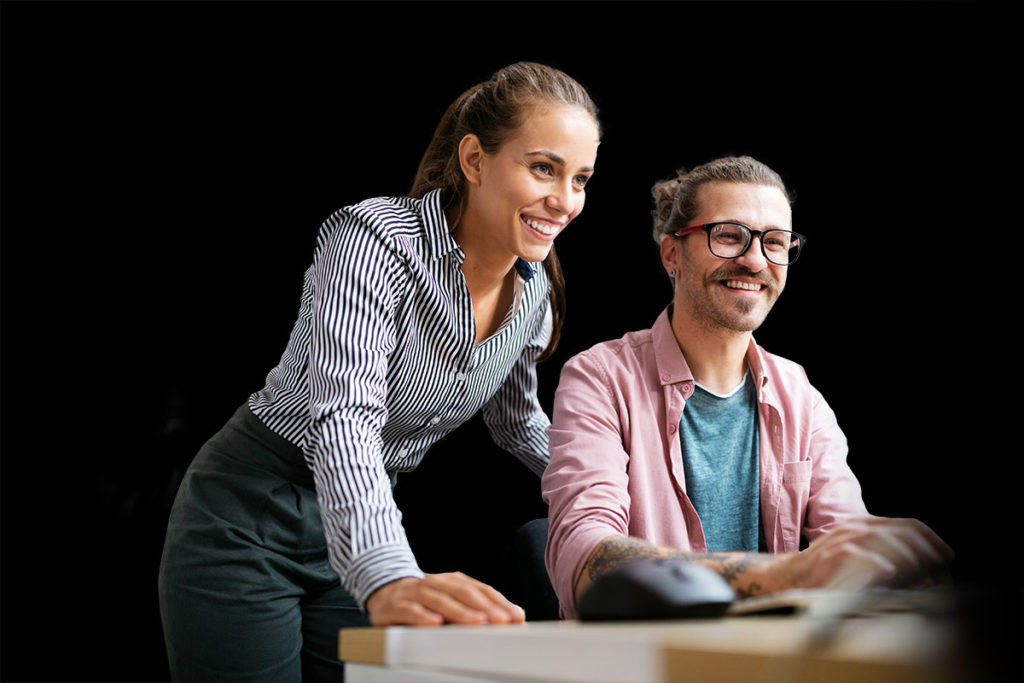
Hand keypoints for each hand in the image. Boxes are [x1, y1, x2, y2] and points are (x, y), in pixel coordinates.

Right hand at [365, 572, 526, 625]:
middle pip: (462, 592)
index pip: (479, 589)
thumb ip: (477, 606)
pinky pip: (409, 610)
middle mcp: (436, 583)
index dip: (498, 602)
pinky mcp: (395, 606)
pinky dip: (422, 616)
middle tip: (501, 620)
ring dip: (459, 611)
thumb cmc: (425, 601)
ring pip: (439, 600)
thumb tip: (514, 615)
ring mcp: (415, 592)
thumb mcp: (451, 600)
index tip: (515, 616)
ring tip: (476, 622)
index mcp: (452, 581)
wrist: (385, 593)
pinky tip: (435, 623)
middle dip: (483, 606)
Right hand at [775, 517, 953, 591]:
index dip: (932, 539)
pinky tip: (892, 574)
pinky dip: (879, 565)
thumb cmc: (826, 572)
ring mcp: (842, 543)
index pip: (908, 524)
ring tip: (925, 573)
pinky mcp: (831, 561)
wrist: (786, 579)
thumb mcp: (860, 558)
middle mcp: (855, 530)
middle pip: (901, 532)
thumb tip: (932, 575)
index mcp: (864, 526)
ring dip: (909, 557)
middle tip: (942, 569)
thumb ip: (891, 560)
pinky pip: (861, 558)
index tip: (947, 556)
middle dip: (926, 550)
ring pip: (885, 542)